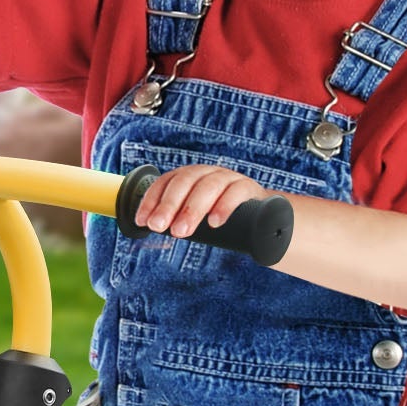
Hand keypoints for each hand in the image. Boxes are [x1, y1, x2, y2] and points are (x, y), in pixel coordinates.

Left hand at [137, 163, 269, 235]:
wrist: (263, 217)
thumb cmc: (222, 218)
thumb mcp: (198, 217)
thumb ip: (178, 221)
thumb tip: (152, 229)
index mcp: (191, 177)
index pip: (166, 182)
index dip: (152, 200)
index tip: (143, 221)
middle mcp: (207, 173)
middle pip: (185, 182)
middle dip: (169, 205)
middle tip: (158, 227)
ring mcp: (228, 178)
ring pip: (208, 186)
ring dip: (192, 209)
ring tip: (181, 231)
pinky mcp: (248, 188)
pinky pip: (236, 192)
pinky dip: (224, 206)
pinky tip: (215, 222)